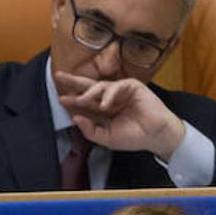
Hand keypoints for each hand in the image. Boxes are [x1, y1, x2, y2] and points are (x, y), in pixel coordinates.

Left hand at [54, 72, 184, 160]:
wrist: (156, 136)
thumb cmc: (135, 137)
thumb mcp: (107, 138)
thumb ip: (90, 131)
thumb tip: (75, 119)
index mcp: (105, 110)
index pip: (86, 103)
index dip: (73, 100)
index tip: (61, 100)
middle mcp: (111, 99)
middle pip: (89, 87)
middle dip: (74, 82)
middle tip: (59, 76)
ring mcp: (122, 92)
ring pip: (101, 86)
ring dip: (90, 92)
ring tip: (83, 100)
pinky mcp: (133, 87)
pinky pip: (118, 86)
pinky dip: (110, 94)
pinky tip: (106, 104)